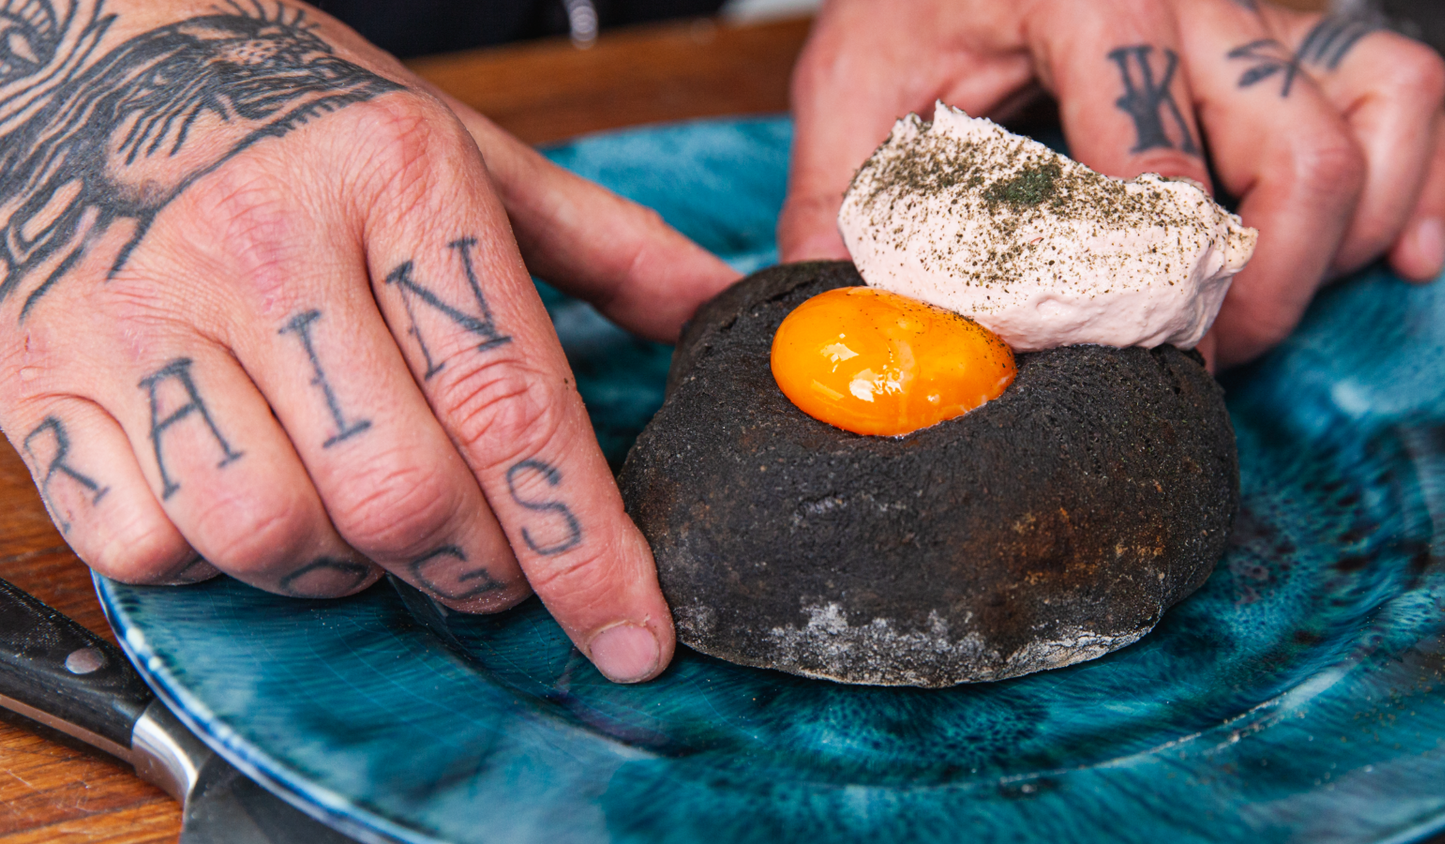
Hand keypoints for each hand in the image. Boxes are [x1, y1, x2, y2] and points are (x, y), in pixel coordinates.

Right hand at [0, 1, 737, 682]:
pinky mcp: (38, 370)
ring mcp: (138, 310)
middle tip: (489, 561)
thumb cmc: (293, 106)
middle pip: (399, 494)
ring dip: (341, 569)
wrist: (81, 48)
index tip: (631, 634)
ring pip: (268, 533)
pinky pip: (141, 539)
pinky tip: (242, 496)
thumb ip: (602, 240)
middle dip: (474, 570)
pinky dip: (209, 557)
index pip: (510, 402)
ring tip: (362, 520)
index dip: (582, 545)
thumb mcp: (460, 145)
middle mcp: (265, 244)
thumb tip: (714, 308)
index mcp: (394, 181)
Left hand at [779, 0, 1444, 367]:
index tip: (1127, 357)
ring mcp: (1249, 9)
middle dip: (1258, 289)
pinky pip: (1397, 93)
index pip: (1155, 159)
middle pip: (1295, 154)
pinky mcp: (1286, 29)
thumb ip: (845, 201)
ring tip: (1260, 310)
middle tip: (1198, 361)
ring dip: (1338, 239)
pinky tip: (1378, 257)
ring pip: (1371, 115)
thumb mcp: (857, 86)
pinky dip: (1407, 180)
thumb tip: (848, 330)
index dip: (1149, 284)